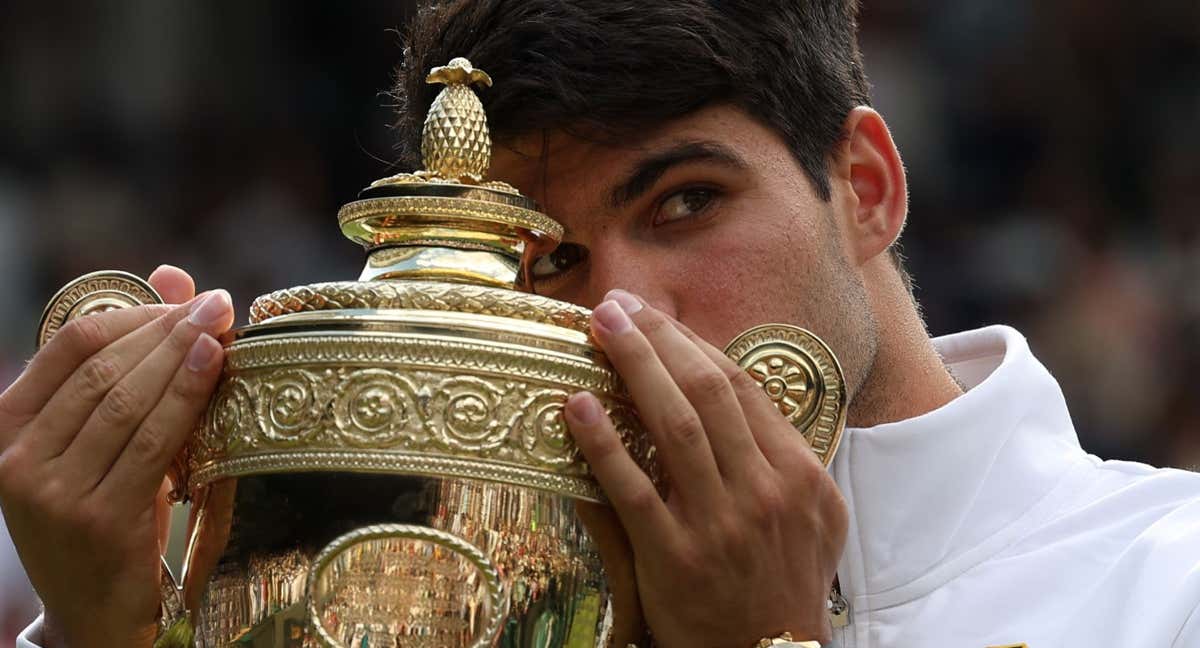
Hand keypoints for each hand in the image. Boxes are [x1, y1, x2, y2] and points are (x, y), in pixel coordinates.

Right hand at [0, 266, 233, 647]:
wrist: (96, 612)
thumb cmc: (105, 513)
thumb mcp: (104, 439)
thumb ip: (130, 359)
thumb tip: (173, 273)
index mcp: (5, 427)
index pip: (70, 342)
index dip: (135, 311)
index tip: (187, 297)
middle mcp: (16, 458)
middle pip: (104, 367)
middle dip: (168, 327)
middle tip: (218, 303)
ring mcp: (53, 491)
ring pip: (128, 399)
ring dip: (182, 354)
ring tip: (222, 324)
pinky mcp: (98, 518)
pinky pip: (153, 440)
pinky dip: (187, 395)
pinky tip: (215, 364)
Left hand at [564, 289, 846, 647]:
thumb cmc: (785, 582)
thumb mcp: (815, 517)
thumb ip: (782, 456)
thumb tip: (738, 394)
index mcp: (798, 474)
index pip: (739, 388)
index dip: (691, 343)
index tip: (654, 314)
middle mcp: (763, 491)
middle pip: (706, 393)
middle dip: (658, 339)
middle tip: (616, 306)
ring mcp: (720, 525)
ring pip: (675, 427)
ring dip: (634, 368)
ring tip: (599, 329)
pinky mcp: (675, 559)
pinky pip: (633, 490)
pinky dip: (603, 444)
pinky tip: (575, 407)